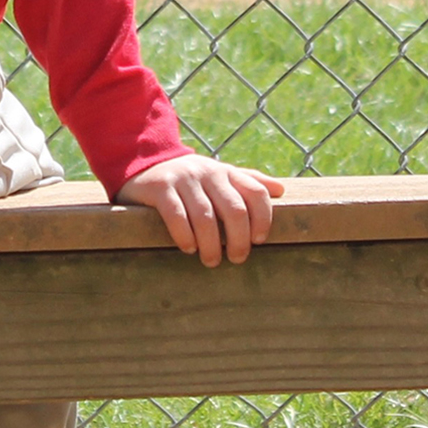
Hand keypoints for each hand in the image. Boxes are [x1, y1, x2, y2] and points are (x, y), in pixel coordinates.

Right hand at [115, 154, 285, 265]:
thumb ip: (248, 182)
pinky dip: (185, 236)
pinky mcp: (161, 187)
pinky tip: (189, 248)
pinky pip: (176, 215)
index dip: (263, 218)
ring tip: (211, 261)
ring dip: (211, 244)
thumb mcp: (220, 177)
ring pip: (205, 216)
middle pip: (234, 208)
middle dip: (238, 239)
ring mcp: (184, 179)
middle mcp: (209, 172)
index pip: (256, 192)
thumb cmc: (191, 181)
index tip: (259, 241)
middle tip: (236, 259)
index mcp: (227, 172)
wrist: (146, 166)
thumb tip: (281, 190)